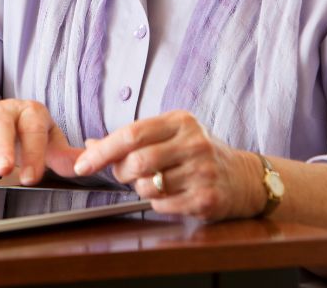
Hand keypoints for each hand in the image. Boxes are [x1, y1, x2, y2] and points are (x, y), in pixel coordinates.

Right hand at [0, 99, 83, 185]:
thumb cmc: (19, 135)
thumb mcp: (43, 143)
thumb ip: (62, 156)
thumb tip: (85, 165)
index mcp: (30, 112)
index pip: (34, 128)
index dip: (34, 152)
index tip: (31, 177)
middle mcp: (4, 111)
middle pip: (3, 123)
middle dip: (4, 145)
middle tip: (5, 168)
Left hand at [73, 110, 263, 220]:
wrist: (243, 178)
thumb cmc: (198, 153)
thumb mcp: (170, 134)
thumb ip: (132, 137)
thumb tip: (90, 145)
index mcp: (180, 122)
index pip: (131, 134)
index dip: (102, 151)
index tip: (83, 164)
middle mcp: (194, 144)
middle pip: (136, 162)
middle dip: (121, 172)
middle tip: (126, 173)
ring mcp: (203, 172)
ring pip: (146, 187)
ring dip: (141, 189)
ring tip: (157, 182)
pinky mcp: (207, 199)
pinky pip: (162, 205)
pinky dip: (157, 203)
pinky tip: (171, 194)